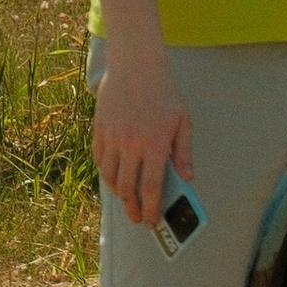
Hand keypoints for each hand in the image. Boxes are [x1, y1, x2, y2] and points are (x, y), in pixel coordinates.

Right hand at [93, 41, 192, 228]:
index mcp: (153, 145)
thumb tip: (188, 178)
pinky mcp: (99, 127)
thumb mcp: (183, 121)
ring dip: (116, 191)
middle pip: (127, 185)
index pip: (151, 186)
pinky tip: (112, 175)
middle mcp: (130, 144)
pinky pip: (98, 156)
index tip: (152, 221)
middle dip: (132, 206)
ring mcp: (112, 136)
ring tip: (125, 199)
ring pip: (109, 173)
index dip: (151, 207)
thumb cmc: (164, 93)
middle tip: (137, 218)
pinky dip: (104, 170)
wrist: (135, 66)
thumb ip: (184, 152)